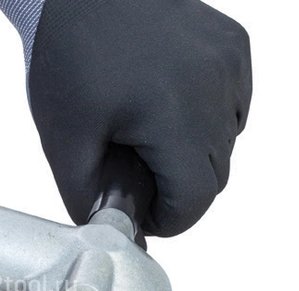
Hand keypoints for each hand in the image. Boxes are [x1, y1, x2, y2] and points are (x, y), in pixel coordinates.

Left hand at [27, 0, 251, 235]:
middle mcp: (215, 88)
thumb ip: (87, 200)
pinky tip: (167, 106)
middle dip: (178, 189)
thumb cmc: (66, 57)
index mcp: (174, 115)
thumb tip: (113, 236)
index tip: (141, 210)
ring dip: (192, 155)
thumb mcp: (64, 140)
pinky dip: (207, 120)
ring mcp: (229, 64)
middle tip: (135, 173)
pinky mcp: (234, 46)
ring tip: (146, 136)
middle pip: (215, 176)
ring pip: (227, 143)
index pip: (196, 200)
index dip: (168, 218)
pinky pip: (234, 106)